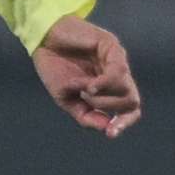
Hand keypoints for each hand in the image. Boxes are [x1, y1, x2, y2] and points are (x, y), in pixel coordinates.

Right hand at [32, 16, 140, 138]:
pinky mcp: (112, 47)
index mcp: (109, 88)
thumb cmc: (54, 66)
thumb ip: (85, 114)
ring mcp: (117, 61)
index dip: (123, 123)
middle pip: (132, 102)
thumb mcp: (66, 98)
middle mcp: (118, 75)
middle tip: (86, 99)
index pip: (129, 109)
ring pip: (127, 90)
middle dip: (109, 108)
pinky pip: (118, 73)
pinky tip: (88, 85)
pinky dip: (104, 83)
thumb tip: (106, 128)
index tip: (110, 133)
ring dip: (102, 96)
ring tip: (82, 88)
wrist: (42, 40)